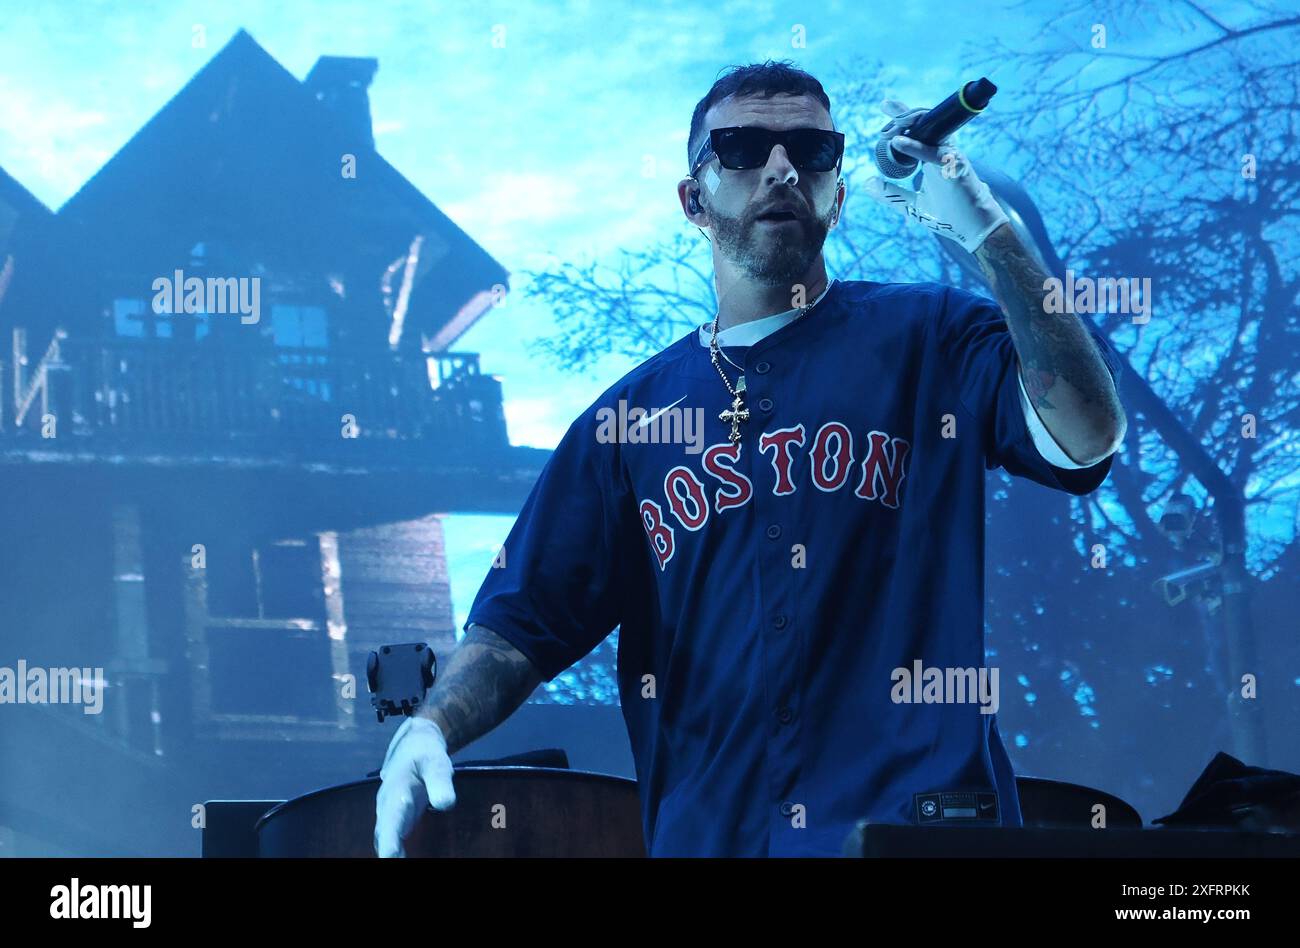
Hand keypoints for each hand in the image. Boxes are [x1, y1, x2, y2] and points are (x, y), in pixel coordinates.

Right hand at [374, 715, 456, 857]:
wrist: (415, 744)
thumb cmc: (426, 753)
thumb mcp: (436, 762)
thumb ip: (440, 781)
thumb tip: (444, 804)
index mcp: (395, 792)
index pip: (390, 820)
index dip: (389, 841)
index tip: (390, 857)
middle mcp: (387, 806)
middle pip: (384, 834)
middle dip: (388, 852)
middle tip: (396, 863)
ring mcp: (390, 813)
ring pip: (385, 837)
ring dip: (390, 852)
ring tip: (400, 863)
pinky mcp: (397, 818)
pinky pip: (392, 838)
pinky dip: (394, 850)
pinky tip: (404, 859)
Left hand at [865, 98, 1008, 252]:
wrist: (974, 228)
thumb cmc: (949, 215)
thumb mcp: (912, 204)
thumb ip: (891, 193)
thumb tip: (868, 183)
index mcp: (931, 157)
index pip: (917, 131)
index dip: (901, 117)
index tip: (885, 105)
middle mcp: (941, 152)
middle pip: (924, 125)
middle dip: (903, 114)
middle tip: (885, 105)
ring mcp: (950, 157)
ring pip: (931, 132)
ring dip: (909, 125)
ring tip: (889, 122)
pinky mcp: (956, 167)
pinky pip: (934, 154)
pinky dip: (916, 148)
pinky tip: (897, 142)